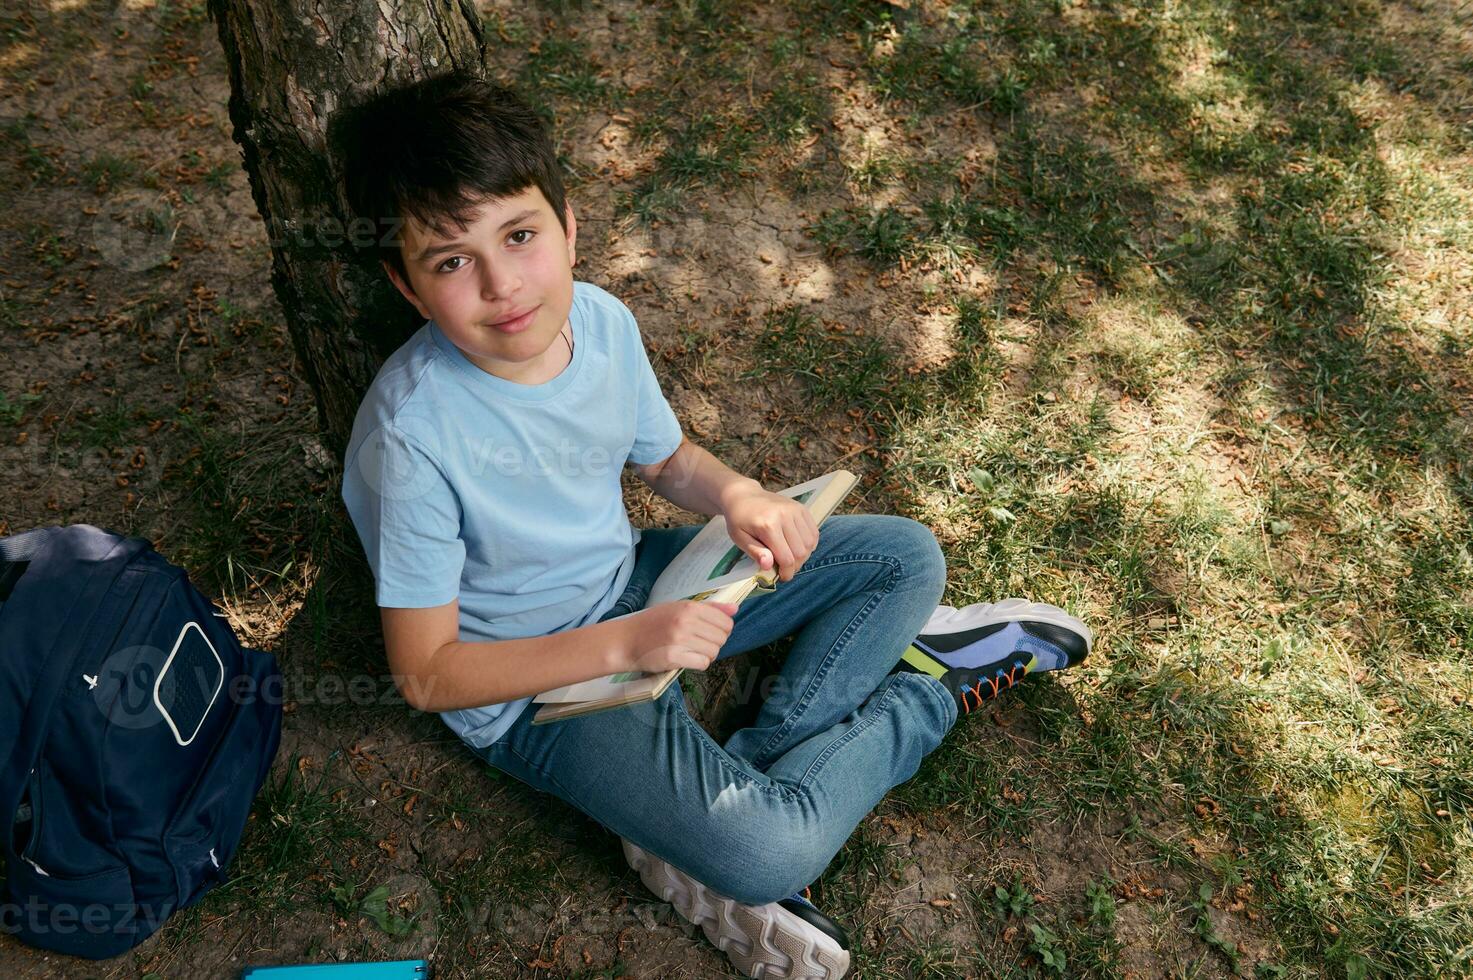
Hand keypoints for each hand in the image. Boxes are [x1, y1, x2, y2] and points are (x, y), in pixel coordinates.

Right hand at [613, 601, 737, 673]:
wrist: (626, 640)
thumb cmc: (652, 624)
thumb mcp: (677, 608)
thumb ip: (708, 608)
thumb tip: (735, 609)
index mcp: (689, 607)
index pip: (725, 622)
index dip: (722, 630)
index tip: (710, 633)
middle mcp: (686, 621)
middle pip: (721, 638)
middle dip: (714, 643)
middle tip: (698, 643)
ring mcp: (680, 640)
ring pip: (713, 652)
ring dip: (706, 655)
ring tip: (691, 651)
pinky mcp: (674, 657)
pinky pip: (702, 663)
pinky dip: (698, 663)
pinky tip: (687, 659)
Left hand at [720, 482, 819, 582]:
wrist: (744, 496)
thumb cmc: (739, 519)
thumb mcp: (739, 538)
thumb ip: (755, 552)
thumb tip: (768, 566)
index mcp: (768, 525)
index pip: (787, 558)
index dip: (786, 573)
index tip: (782, 577)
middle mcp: (785, 515)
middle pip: (801, 552)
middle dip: (794, 566)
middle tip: (785, 568)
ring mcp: (795, 510)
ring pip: (810, 544)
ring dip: (803, 556)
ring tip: (790, 556)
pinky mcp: (802, 508)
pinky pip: (814, 533)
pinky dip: (809, 544)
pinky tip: (796, 546)